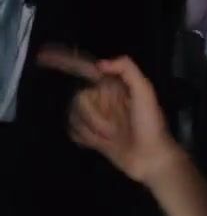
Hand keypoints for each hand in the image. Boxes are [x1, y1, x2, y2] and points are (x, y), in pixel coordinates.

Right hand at [37, 46, 177, 184]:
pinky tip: (102, 142)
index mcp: (114, 85)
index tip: (45, 56)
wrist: (151, 158)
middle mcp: (102, 98)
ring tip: (112, 136)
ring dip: (93, 129)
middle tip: (114, 124)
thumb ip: (126, 69)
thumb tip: (99, 64)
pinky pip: (75, 132)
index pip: (86, 69)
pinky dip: (86, 138)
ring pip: (75, 116)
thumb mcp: (145, 91)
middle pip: (79, 98)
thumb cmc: (150, 123)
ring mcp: (96, 117)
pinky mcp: (92, 136)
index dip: (66, 61)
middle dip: (94, 114)